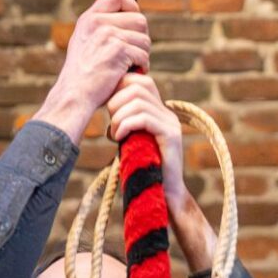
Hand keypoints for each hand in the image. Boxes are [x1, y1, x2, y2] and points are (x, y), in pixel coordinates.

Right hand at [39, 0, 149, 143]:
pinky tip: (130, 74)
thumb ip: (101, 28)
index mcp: (89, 18)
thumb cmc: (83, 75)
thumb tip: (128, 16)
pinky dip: (142, 67)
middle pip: (139, 19)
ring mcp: (108, 35)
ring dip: (143, 55)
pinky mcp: (118, 50)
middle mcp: (97, 22)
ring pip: (144, 39)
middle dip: (141, 38)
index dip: (132, 6)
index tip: (133, 24)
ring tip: (130, 66)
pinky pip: (143, 55)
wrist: (75, 95)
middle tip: (134, 54)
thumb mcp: (85, 43)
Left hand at [105, 73, 186, 202]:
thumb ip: (124, 120)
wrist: (161, 196)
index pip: (140, 81)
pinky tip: (118, 138)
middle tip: (111, 123)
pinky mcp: (171, 135)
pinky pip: (144, 118)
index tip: (108, 109)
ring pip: (139, 101)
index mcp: (159, 111)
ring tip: (114, 134)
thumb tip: (106, 102)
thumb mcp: (129, 139)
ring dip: (119, 116)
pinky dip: (126, 125)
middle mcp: (167, 113)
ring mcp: (171, 123)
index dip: (120, 88)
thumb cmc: (141, 170)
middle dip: (117, 101)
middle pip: (140, 85)